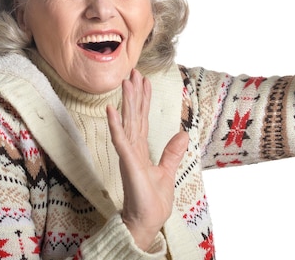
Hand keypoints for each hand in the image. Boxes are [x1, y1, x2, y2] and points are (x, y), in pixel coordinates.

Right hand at [107, 69, 188, 250]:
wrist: (146, 221)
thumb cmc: (152, 200)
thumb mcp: (167, 171)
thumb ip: (172, 152)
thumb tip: (183, 134)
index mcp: (141, 149)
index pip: (142, 119)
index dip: (143, 99)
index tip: (143, 80)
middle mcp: (133, 148)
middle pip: (134, 115)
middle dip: (134, 93)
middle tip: (132, 71)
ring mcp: (129, 154)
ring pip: (127, 122)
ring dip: (126, 101)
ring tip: (125, 81)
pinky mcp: (128, 163)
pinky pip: (120, 140)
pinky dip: (116, 125)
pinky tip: (111, 109)